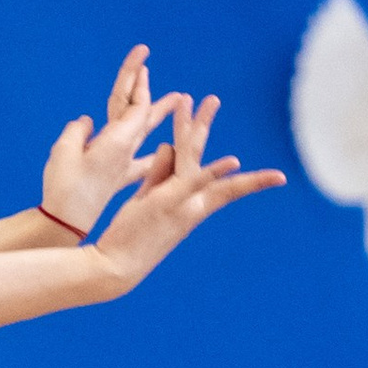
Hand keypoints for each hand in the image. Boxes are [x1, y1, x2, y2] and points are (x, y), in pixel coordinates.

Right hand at [41, 45, 187, 233]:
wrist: (67, 224)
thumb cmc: (64, 188)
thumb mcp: (64, 152)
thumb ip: (77, 131)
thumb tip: (88, 122)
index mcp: (117, 141)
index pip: (135, 104)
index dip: (137, 81)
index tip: (143, 58)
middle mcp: (124, 150)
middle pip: (139, 112)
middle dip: (143, 87)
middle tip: (149, 63)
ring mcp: (122, 164)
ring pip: (141, 131)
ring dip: (158, 113)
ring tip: (177, 98)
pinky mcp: (117, 177)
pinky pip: (140, 158)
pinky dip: (151, 151)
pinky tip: (163, 150)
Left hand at [85, 95, 284, 292]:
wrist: (115, 269)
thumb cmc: (129, 239)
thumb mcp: (145, 201)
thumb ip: (158, 175)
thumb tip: (167, 146)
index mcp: (185, 201)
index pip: (208, 174)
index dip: (225, 160)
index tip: (252, 161)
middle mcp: (190, 203)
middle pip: (203, 158)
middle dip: (205, 126)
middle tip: (213, 98)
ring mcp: (181, 204)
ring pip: (196, 160)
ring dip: (200, 129)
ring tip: (208, 101)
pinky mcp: (168, 205)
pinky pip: (192, 182)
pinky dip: (212, 171)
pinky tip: (233, 162)